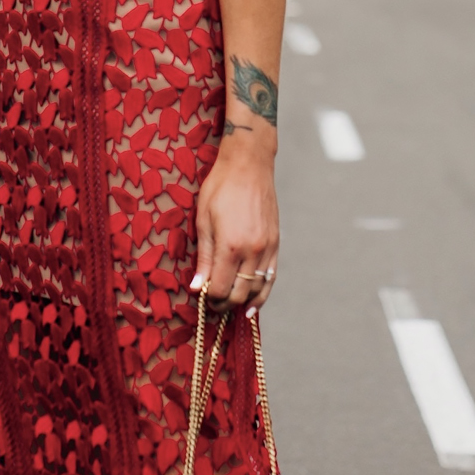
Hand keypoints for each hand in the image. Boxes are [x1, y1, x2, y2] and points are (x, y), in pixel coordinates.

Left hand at [191, 131, 277, 309]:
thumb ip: (203, 257)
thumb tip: (198, 287)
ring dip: (244, 302)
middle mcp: (252, 250)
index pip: (221, 288)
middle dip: (226, 305)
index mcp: (230, 246)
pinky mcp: (276, 243)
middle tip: (214, 307)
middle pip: (240, 294)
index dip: (210, 300)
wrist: (249, 165)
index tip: (202, 300)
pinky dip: (262, 292)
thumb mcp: (203, 220)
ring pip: (258, 288)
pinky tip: (254, 303)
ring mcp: (267, 248)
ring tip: (231, 308)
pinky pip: (271, 276)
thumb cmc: (220, 187)